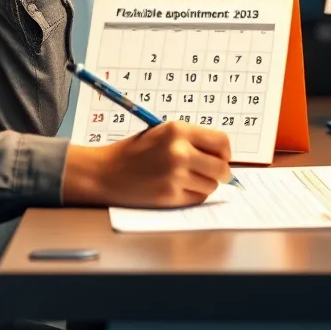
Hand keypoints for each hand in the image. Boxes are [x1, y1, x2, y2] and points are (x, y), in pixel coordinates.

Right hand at [60, 122, 232, 207]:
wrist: (105, 172)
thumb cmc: (134, 152)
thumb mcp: (162, 133)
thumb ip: (191, 140)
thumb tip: (223, 156)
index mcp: (178, 130)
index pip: (221, 142)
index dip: (225, 152)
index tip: (221, 157)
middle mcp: (179, 152)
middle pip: (222, 168)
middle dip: (221, 173)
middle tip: (213, 174)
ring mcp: (175, 176)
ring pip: (211, 186)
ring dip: (204, 185)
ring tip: (184, 179)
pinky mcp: (170, 196)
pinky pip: (197, 199)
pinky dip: (192, 196)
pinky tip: (175, 188)